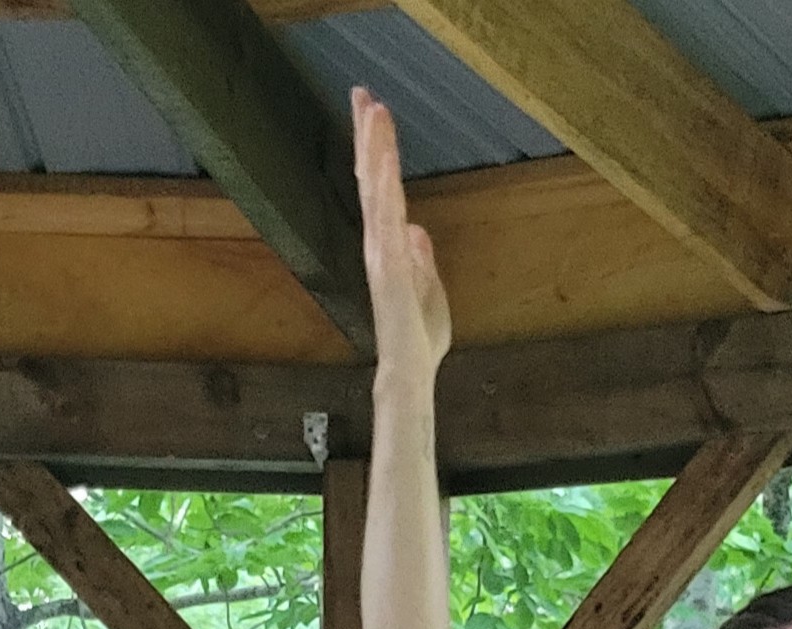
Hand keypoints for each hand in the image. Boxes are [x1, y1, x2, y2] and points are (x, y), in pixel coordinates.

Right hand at [351, 84, 452, 386]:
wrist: (412, 371)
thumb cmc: (419, 338)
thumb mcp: (429, 289)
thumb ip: (422, 258)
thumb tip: (417, 229)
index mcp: (391, 244)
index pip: (383, 188)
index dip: (378, 151)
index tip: (375, 113)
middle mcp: (380, 242)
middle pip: (372, 179)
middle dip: (368, 136)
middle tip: (362, 93)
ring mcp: (381, 252)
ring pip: (376, 191)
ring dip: (374, 150)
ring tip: (373, 111)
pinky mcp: (387, 267)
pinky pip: (385, 220)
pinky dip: (384, 189)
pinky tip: (383, 161)